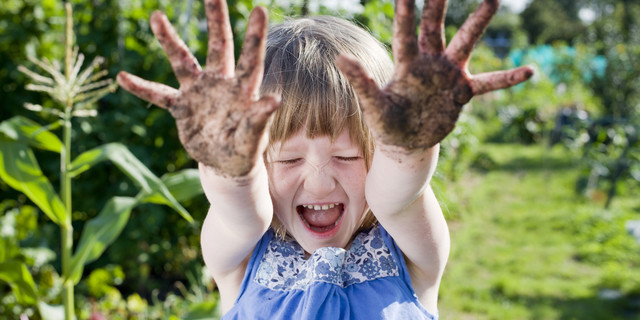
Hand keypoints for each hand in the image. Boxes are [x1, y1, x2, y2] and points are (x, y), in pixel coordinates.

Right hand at [117, 0, 278, 176]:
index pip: (250, 59)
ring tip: (157, 16)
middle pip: (217, 47)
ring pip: (182, 61)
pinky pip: (158, 94)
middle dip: (216, 20)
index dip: (254, 36)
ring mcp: (199, 93)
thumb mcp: (252, 139)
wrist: (226, 164)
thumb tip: (275, 99)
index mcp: (242, 90)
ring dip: (170, 41)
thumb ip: (259, 119)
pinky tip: (122, 77)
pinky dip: (141, 88)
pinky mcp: (182, 107)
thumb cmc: (244, 150)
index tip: (259, 9)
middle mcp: (220, 84)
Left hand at [337, 0, 532, 152]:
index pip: (405, 34)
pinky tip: (530, 70)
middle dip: (439, 3)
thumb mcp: (374, 106)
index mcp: (406, 65)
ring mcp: (448, 75)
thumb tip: (340, 58)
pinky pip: (489, 82)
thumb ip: (362, 82)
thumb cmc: (387, 123)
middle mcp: (429, 63)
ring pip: (465, 43)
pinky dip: (507, 78)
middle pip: (435, 27)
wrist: (406, 143)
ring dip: (477, 23)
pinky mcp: (462, 92)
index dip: (406, 12)